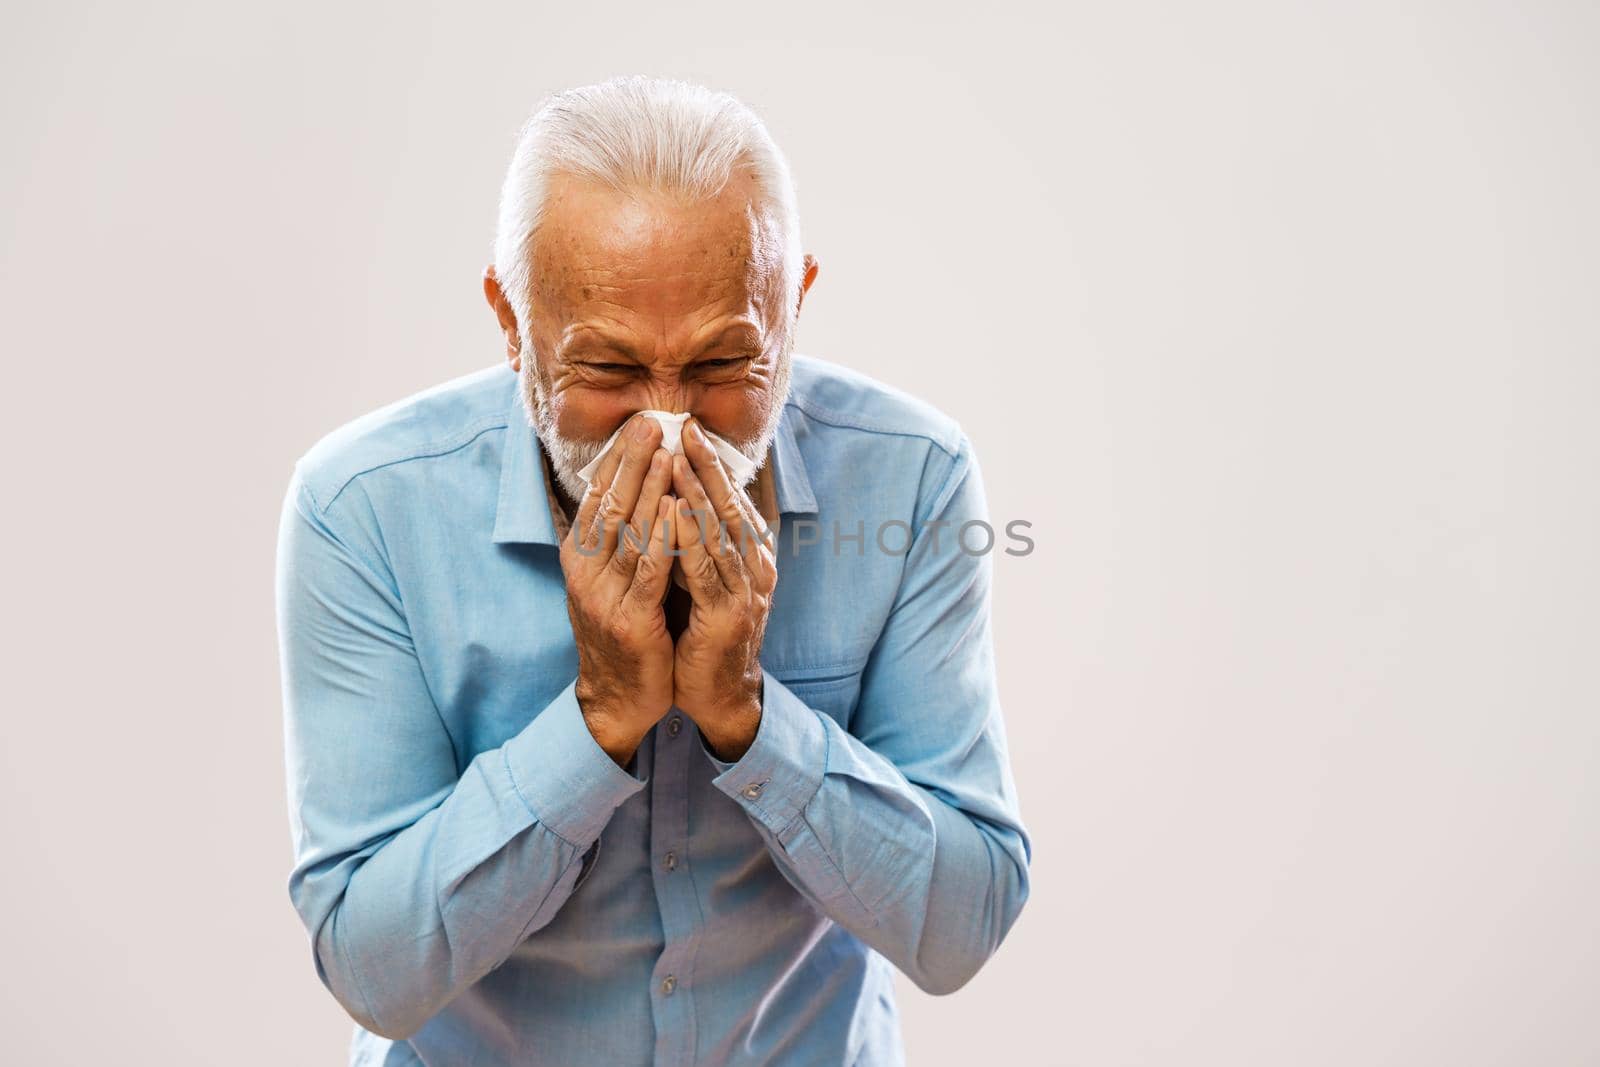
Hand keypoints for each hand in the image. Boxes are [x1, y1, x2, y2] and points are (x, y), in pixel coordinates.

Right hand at [560, 414, 676, 766]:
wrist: (618, 698)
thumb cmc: (624, 631)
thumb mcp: (610, 579)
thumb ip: (617, 538)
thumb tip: (625, 487)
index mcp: (580, 558)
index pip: (597, 497)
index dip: (617, 458)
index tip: (639, 423)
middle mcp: (585, 572)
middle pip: (609, 505)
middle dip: (631, 460)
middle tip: (652, 421)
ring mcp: (604, 596)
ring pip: (629, 532)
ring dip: (649, 489)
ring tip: (667, 452)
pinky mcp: (630, 621)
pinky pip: (649, 572)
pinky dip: (663, 538)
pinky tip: (676, 510)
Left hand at [668, 418, 776, 760]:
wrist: (717, 695)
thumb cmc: (703, 633)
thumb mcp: (703, 578)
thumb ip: (699, 541)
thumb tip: (677, 495)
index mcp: (752, 556)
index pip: (732, 499)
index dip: (713, 464)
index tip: (690, 428)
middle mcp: (756, 568)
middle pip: (731, 506)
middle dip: (709, 465)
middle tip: (687, 428)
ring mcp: (746, 591)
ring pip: (720, 532)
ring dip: (698, 493)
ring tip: (676, 458)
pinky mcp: (727, 616)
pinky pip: (707, 570)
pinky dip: (691, 538)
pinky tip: (675, 512)